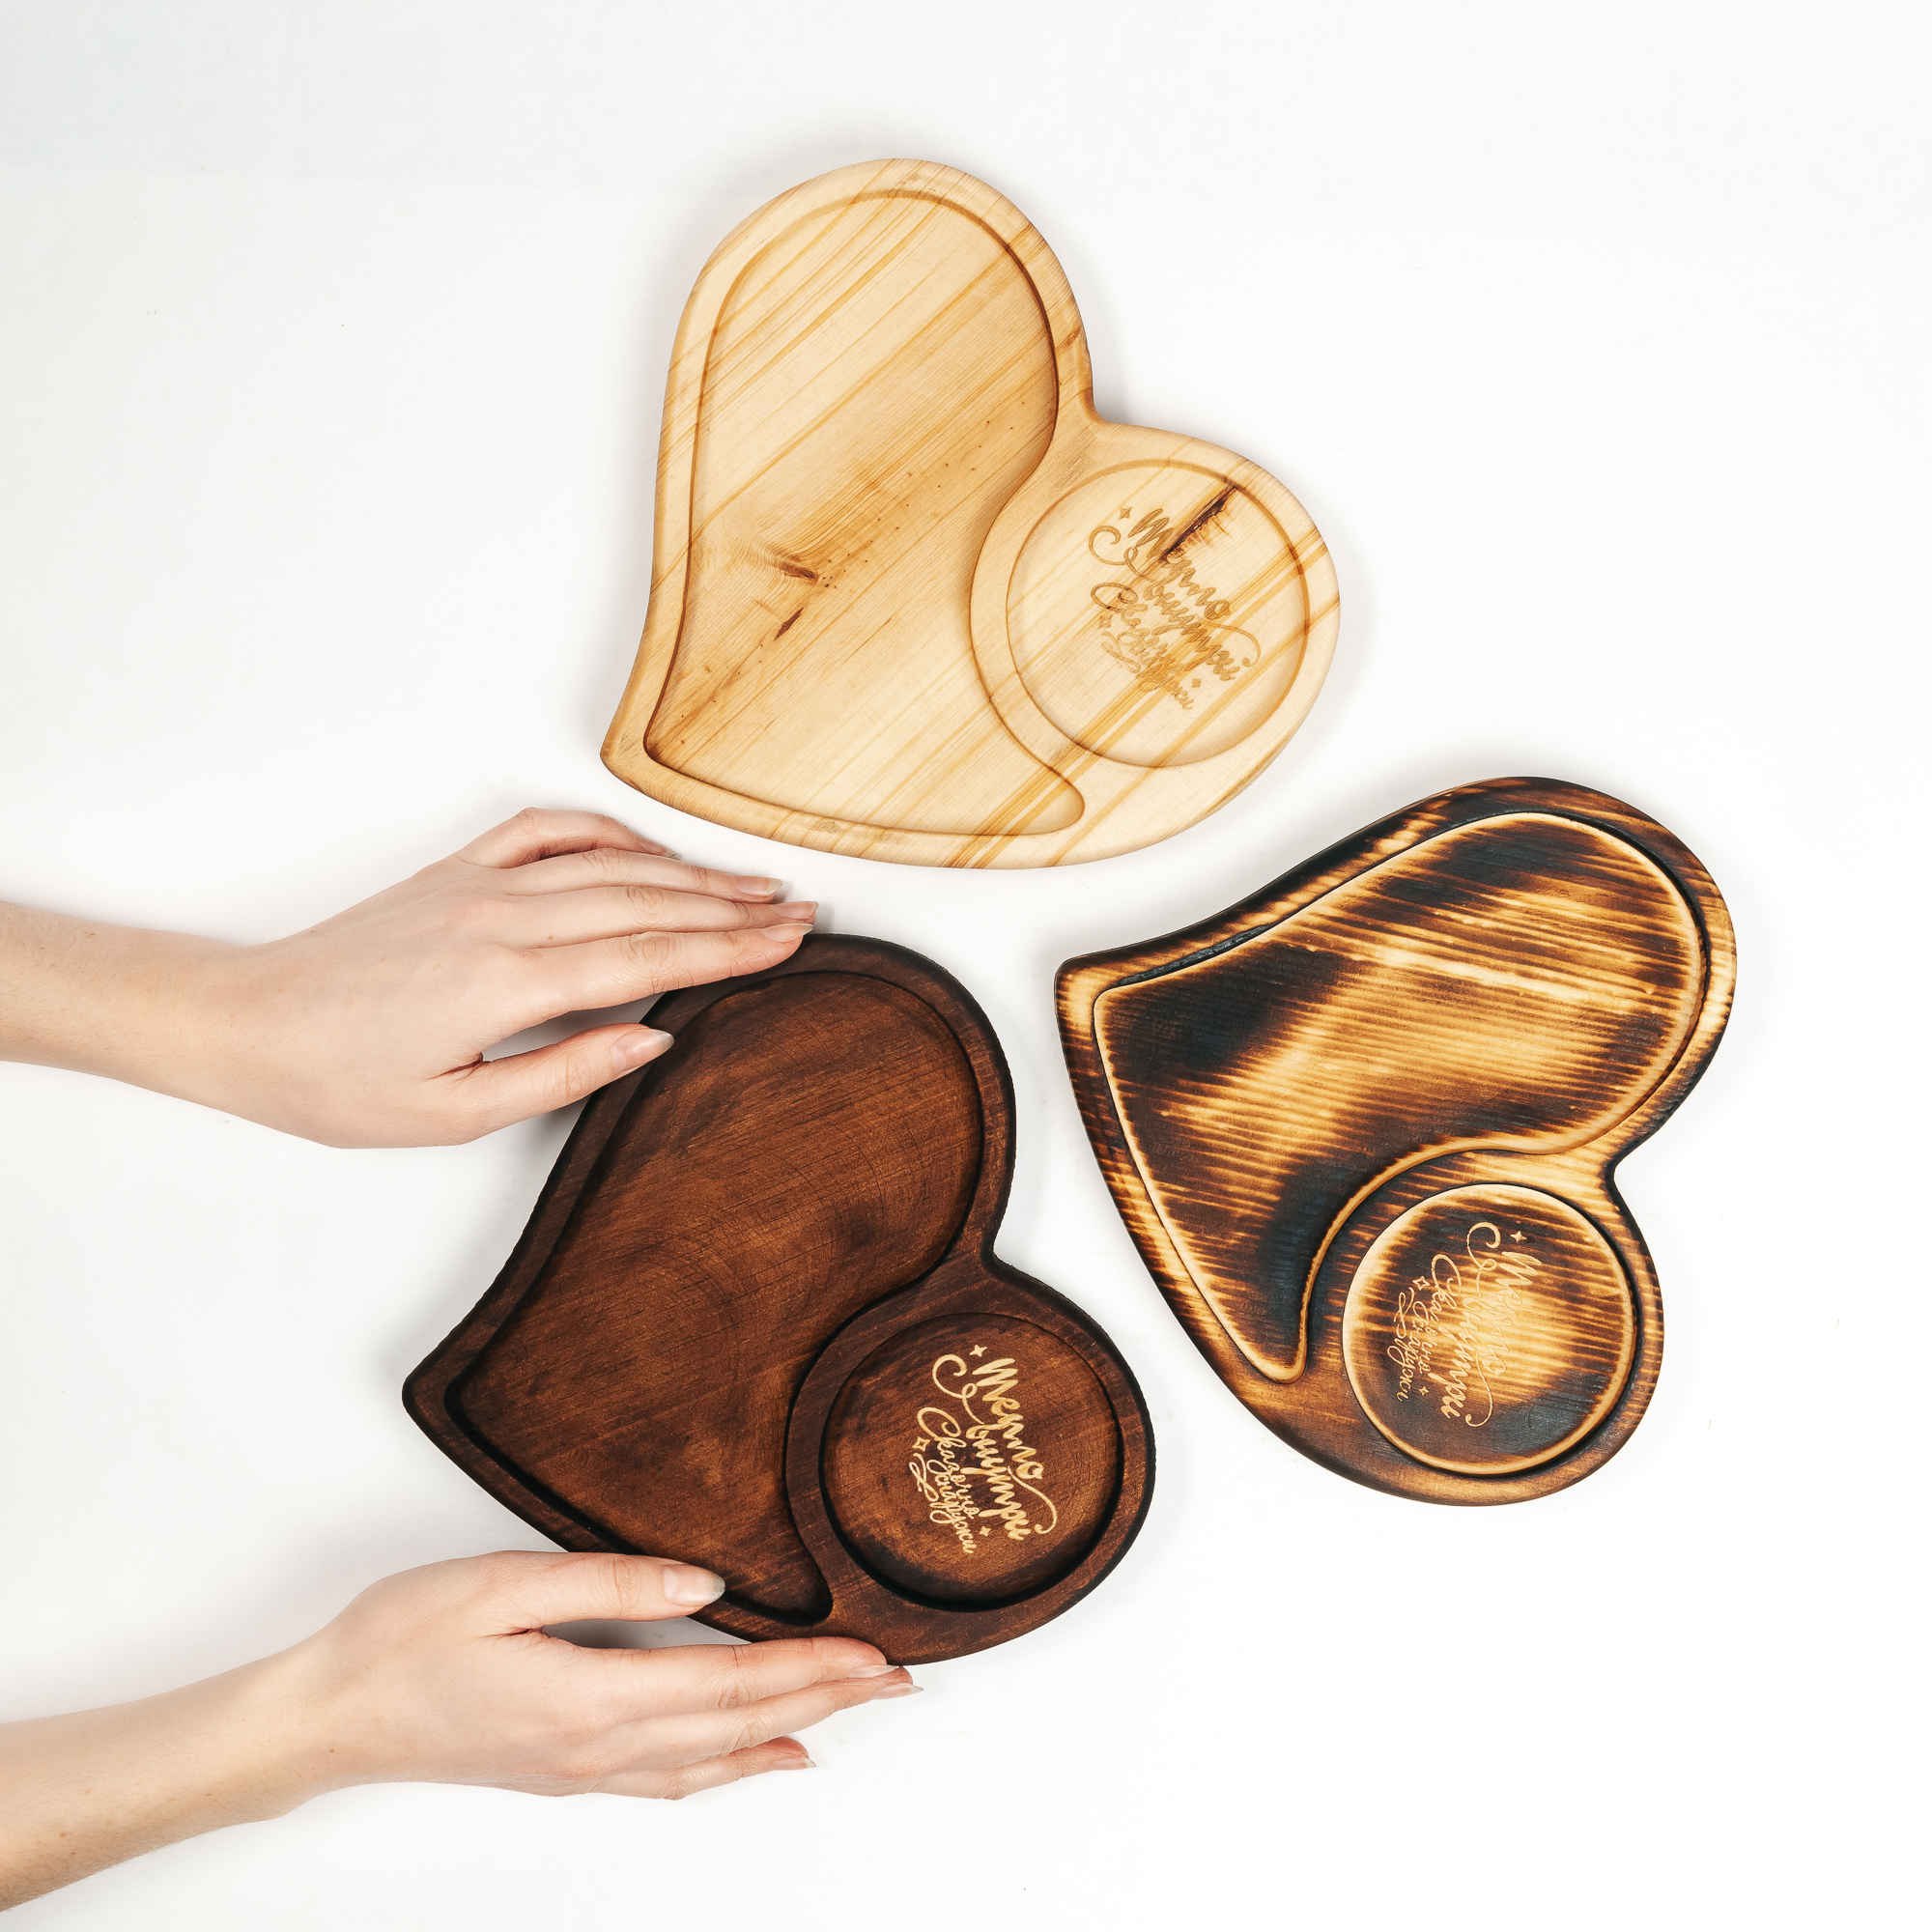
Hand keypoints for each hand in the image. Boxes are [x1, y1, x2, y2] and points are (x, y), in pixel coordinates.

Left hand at [0, 808, 816, 1145]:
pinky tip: (648, 848)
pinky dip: (607, 833)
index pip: (652, 956)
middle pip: (648, 903)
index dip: (732, 948)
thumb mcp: (456, 1114)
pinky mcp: (454, 872)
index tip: (794, 940)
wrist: (246, 1023)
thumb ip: (564, 1072)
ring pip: (609, 866)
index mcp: (510, 983)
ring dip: (688, 871)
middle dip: (733, 906)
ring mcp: (479, 885)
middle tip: (801, 909)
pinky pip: (547, 833)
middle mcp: (503, 919)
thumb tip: (654, 1037)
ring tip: (751, 882)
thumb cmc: (338, 1082)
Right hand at [0, 1552, 917, 1906]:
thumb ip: (612, 1582)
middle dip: (828, 1698)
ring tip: (856, 1712)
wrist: (326, 1716)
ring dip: (794, 1729)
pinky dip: (735, 1768)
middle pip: (740, 1722)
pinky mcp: (567, 1771)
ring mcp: (584, 1770)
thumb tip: (707, 1583)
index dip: (812, 1668)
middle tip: (900, 1681)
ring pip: (717, 1754)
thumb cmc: (402, 1640)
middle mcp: (601, 1747)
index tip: (876, 1653)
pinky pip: (674, 1777)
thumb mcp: (502, 1585)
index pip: (732, 1682)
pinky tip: (768, 1761)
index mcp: (592, 1695)